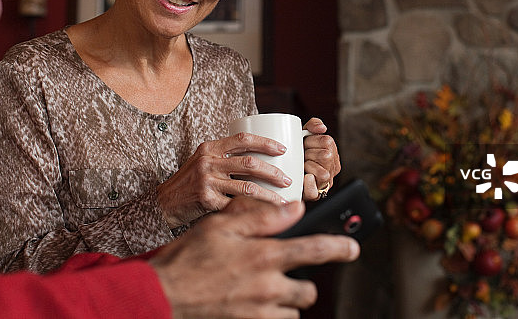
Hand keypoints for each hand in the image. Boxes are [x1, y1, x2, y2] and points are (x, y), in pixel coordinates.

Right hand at [149, 197, 359, 318]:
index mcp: (264, 256)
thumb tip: (295, 209)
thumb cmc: (189, 257)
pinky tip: (256, 303)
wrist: (163, 295)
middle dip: (304, 283)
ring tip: (265, 289)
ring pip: (293, 310)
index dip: (340, 247)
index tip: (353, 247)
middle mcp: (268, 287)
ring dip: (287, 301)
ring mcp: (260, 311)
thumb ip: (261, 217)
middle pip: (308, 290)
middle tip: (286, 274)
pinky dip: (273, 314)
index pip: (315, 251)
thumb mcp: (222, 226)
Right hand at [157, 133, 291, 227]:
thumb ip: (224, 157)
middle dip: (273, 172)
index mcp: (210, 148)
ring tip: (283, 199)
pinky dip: (254, 210)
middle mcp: (208, 162)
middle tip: (288, 179)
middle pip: (250, 163)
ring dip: (270, 195)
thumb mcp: (202, 161)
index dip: (266, 142)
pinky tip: (266, 214)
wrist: (164, 203)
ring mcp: (207, 181)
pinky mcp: (207, 201)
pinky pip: (237, 205)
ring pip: (248, 187)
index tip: (282, 149)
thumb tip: (260, 158)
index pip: (243, 139)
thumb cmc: (188, 182)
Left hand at [301, 118, 340, 200]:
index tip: (304, 143)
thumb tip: (322, 127)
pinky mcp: (316, 194)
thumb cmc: (297, 154)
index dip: (311, 141)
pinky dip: (309, 184)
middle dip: (309, 153)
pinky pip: (315, 191)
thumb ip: (313, 125)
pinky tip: (305, 177)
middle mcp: (332, 168)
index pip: (326, 141)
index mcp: (332, 152)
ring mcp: (326, 182)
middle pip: (325, 156)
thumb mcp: (304, 136)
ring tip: (302, 165)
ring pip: (323, 173)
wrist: (285, 176)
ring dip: (309, 167)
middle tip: (302, 155)